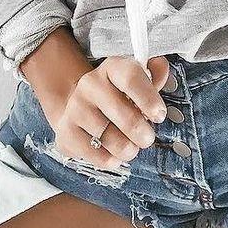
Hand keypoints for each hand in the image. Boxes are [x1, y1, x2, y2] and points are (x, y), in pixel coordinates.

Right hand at [46, 54, 170, 170]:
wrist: (80, 110)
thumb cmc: (117, 98)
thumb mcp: (136, 83)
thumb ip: (153, 76)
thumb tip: (161, 67)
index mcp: (111, 68)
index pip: (131, 77)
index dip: (149, 98)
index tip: (159, 115)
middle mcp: (90, 84)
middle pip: (127, 116)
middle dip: (144, 134)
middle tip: (146, 138)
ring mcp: (75, 108)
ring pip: (115, 141)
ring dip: (129, 149)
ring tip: (129, 145)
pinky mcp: (66, 132)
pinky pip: (99, 156)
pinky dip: (112, 160)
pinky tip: (112, 152)